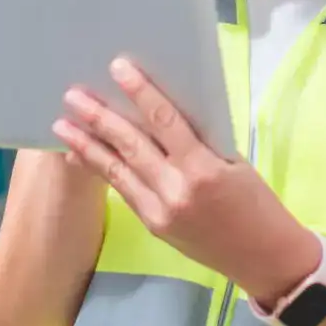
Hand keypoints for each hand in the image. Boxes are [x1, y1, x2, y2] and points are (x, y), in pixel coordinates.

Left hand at [55, 56, 316, 304]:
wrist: (264, 258)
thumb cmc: (258, 203)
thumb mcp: (235, 164)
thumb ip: (199, 143)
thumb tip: (162, 115)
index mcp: (203, 169)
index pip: (165, 121)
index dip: (140, 92)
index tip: (118, 67)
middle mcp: (176, 190)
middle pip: (131, 145)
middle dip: (100, 118)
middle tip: (73, 95)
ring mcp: (160, 211)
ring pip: (118, 170)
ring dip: (87, 145)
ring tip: (62, 124)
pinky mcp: (153, 225)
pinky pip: (124, 191)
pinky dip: (102, 170)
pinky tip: (82, 156)